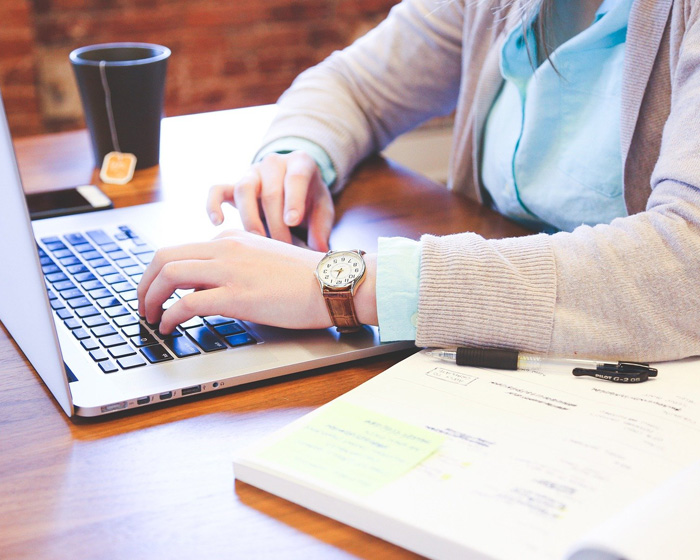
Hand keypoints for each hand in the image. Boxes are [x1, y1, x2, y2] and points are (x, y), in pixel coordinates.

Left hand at [137, 229, 330, 333]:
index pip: (181, 250)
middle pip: (164, 257)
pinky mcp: (237, 295)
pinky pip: (187, 303)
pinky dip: (169, 316)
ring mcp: (230, 270)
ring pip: (169, 275)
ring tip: (150, 317)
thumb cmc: (306, 278)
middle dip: (144, 283)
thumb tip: (205, 288)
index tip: (156, 291)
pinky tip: (169, 328)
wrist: (333, 282)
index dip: (160, 274)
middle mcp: (225, 248)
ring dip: (150, 298)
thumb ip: (233, 267)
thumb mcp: (263, 260)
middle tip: (142, 304)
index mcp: (231, 239)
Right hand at [207, 151, 334, 251]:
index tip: (292, 221)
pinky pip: (217, 190)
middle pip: (270, 191)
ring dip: (250, 218)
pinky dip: (213, 204)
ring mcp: (252, 173)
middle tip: (283, 247)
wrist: (293, 185)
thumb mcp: (323, 209)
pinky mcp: (234, 185)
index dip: (293, 200)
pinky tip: (218, 222)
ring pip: (244, 189)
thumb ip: (322, 227)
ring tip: (258, 241)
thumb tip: (319, 250)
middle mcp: (274, 163)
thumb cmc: (310, 199)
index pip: (295, 178)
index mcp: (300, 163)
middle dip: (276, 223)